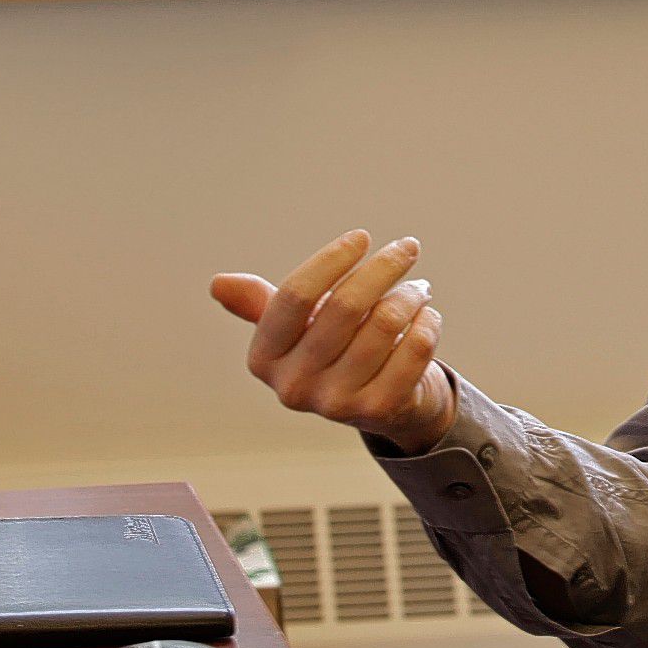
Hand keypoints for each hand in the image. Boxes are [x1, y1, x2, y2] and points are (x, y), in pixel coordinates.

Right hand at [209, 229, 454, 454]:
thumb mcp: (296, 327)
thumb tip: (218, 284)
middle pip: (346, 305)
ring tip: (419, 288)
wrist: (382, 403)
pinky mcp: (378, 409)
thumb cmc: (335, 349)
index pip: (295, 295)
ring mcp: (336, 403)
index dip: (331, 260)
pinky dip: (428, 322)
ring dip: (412, 294)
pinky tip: (427, 315)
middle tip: (408, 247)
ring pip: (387, 322)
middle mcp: (293, 386)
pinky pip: (415, 347)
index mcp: (264, 357)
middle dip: (385, 267)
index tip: (362, 237)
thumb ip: (263, 304)